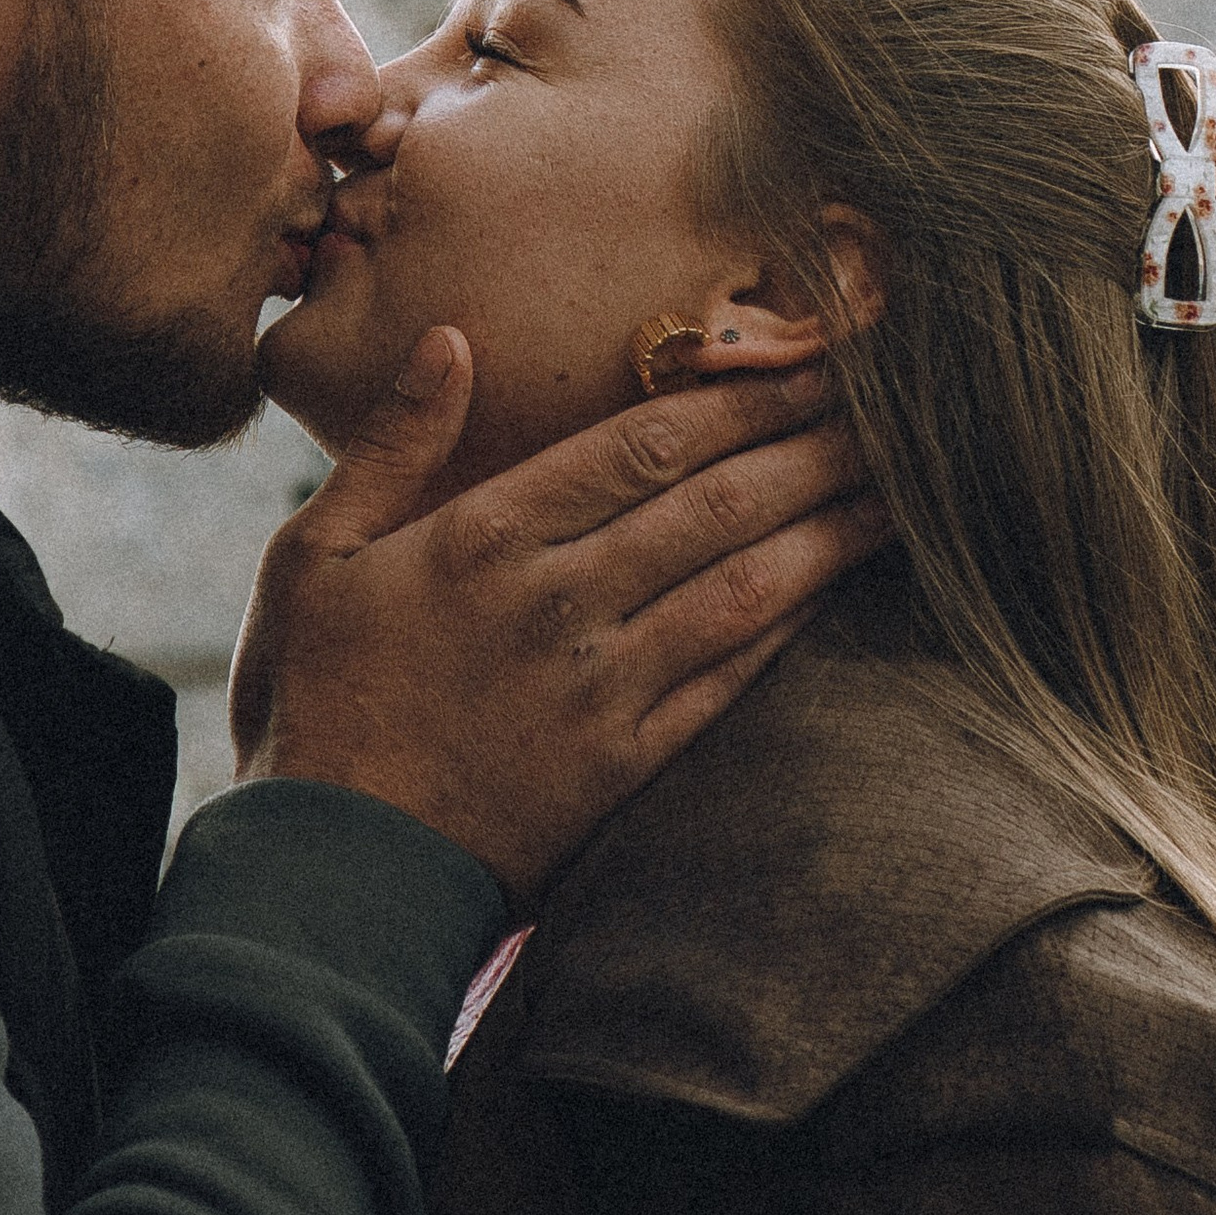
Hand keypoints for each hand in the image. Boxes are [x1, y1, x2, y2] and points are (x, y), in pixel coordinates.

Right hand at [230, 331, 885, 906]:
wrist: (332, 874)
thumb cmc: (315, 701)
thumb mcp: (315, 556)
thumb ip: (391, 444)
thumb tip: (450, 340)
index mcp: (486, 536)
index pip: (642, 443)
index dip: (737, 396)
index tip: (805, 355)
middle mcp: (559, 601)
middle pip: (715, 504)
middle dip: (810, 447)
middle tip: (893, 404)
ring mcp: (600, 687)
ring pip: (742, 587)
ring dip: (827, 531)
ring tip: (900, 488)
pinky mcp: (625, 764)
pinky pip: (729, 681)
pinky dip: (790, 627)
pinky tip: (835, 588)